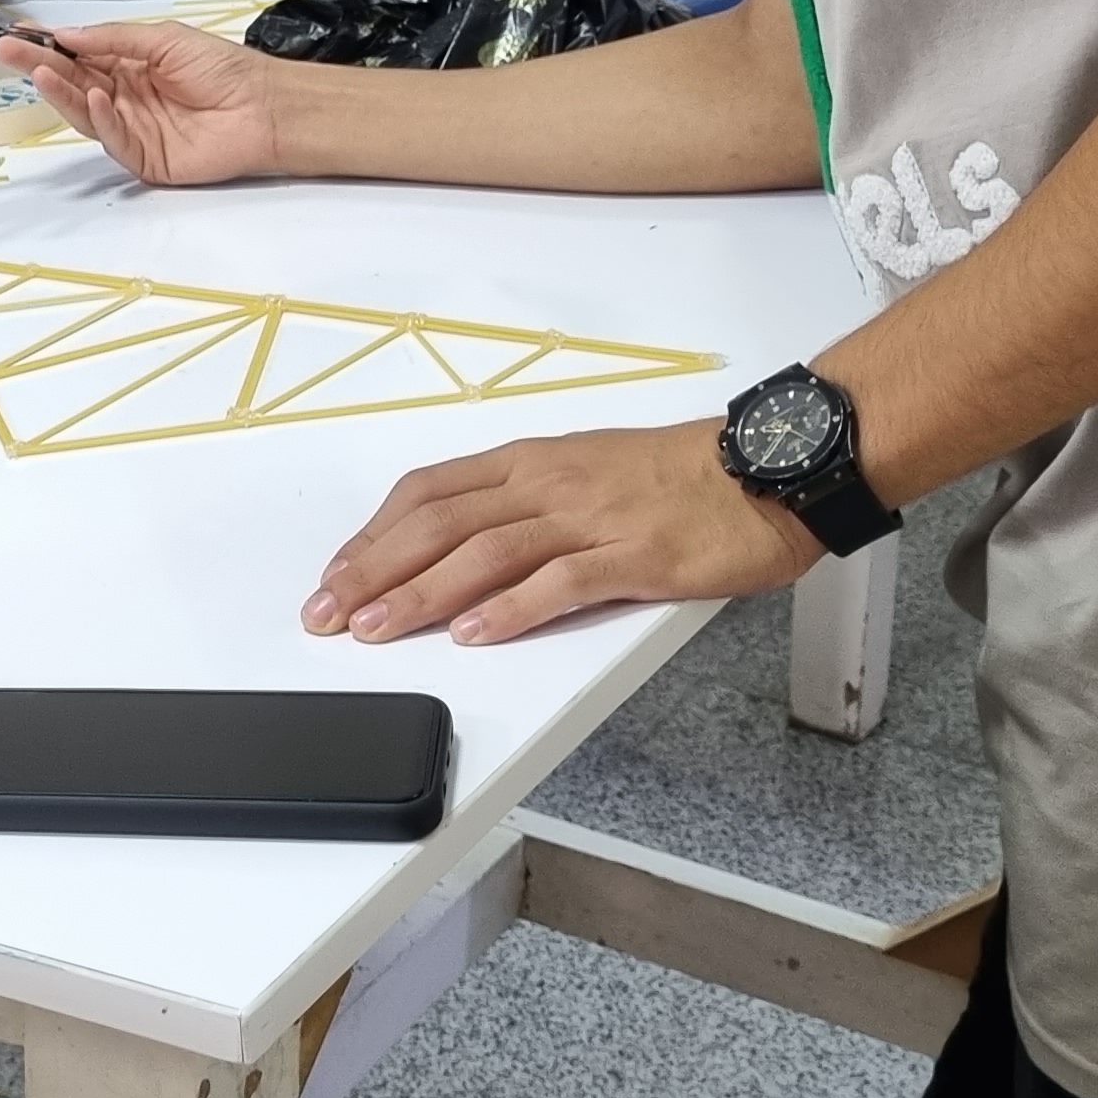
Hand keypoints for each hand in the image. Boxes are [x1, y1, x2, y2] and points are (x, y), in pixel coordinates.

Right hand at [9, 20, 283, 185]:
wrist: (264, 107)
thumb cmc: (221, 67)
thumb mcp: (164, 39)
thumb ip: (114, 39)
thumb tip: (64, 33)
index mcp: (128, 67)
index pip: (78, 57)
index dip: (48, 47)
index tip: (17, 35)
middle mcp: (123, 99)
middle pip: (72, 85)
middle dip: (39, 67)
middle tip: (7, 51)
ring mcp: (131, 130)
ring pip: (85, 114)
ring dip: (61, 93)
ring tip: (42, 71)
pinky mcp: (144, 160)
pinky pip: (113, 141)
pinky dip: (101, 119)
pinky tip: (95, 97)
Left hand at [304, 418, 816, 648]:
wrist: (769, 467)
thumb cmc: (681, 475)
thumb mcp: (585, 473)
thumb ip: (524, 504)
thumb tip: (462, 543)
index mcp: (530, 463)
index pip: (429, 493)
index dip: (374, 535)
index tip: (337, 573)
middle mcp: (548, 485)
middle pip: (440, 525)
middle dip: (375, 571)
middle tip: (328, 613)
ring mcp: (590, 519)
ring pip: (485, 553)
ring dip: (422, 594)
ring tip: (377, 629)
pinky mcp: (634, 555)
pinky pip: (561, 582)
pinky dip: (512, 608)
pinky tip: (475, 634)